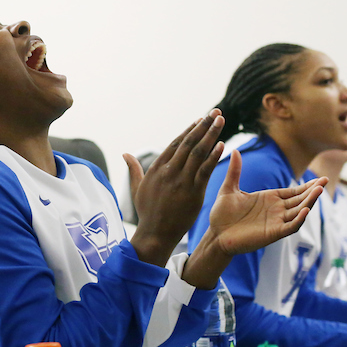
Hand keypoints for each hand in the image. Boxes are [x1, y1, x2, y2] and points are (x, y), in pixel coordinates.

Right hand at [125, 111, 224, 265]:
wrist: (155, 233)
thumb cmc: (147, 212)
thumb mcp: (137, 188)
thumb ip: (133, 169)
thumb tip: (125, 154)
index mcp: (157, 168)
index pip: (175, 143)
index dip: (189, 130)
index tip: (200, 119)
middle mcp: (169, 171)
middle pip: (189, 143)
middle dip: (203, 126)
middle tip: (216, 113)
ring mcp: (181, 181)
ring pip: (198, 152)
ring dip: (211, 135)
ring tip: (221, 121)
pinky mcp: (193, 192)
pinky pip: (205, 171)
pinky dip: (213, 156)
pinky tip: (221, 145)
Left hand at [195, 151, 325, 257]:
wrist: (215, 234)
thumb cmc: (222, 214)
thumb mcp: (229, 189)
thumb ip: (235, 171)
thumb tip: (236, 150)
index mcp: (269, 199)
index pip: (294, 192)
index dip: (307, 186)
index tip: (321, 179)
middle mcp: (276, 210)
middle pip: (300, 200)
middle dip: (313, 191)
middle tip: (325, 181)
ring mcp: (276, 222)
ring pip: (298, 212)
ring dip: (309, 202)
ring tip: (319, 191)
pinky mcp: (272, 234)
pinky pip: (290, 227)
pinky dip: (299, 219)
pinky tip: (305, 210)